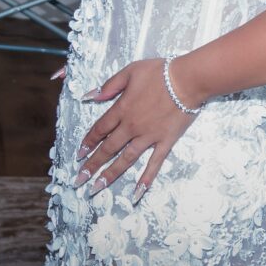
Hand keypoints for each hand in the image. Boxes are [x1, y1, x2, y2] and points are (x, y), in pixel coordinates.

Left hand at [73, 58, 200, 203]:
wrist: (188, 79)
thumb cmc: (160, 72)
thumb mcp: (130, 71)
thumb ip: (109, 85)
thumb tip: (89, 97)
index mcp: (122, 109)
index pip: (100, 129)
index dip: (88, 142)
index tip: (78, 155)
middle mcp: (132, 127)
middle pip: (108, 149)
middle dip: (91, 165)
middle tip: (78, 180)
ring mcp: (148, 137)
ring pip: (125, 159)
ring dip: (110, 175)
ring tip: (96, 189)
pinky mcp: (165, 142)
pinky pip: (154, 163)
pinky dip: (146, 179)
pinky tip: (137, 193)